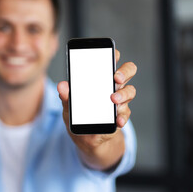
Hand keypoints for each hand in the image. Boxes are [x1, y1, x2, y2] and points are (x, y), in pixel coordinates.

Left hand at [57, 50, 136, 169]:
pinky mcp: (121, 115)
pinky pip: (126, 113)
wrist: (86, 136)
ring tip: (113, 100)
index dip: (113, 55)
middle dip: (124, 72)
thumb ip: (66, 96)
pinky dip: (122, 117)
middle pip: (127, 71)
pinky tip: (118, 121)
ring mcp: (119, 100)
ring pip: (130, 91)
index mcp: (100, 78)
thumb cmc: (78, 114)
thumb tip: (61, 86)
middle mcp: (113, 86)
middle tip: (115, 78)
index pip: (111, 60)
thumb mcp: (69, 105)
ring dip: (123, 95)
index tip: (112, 56)